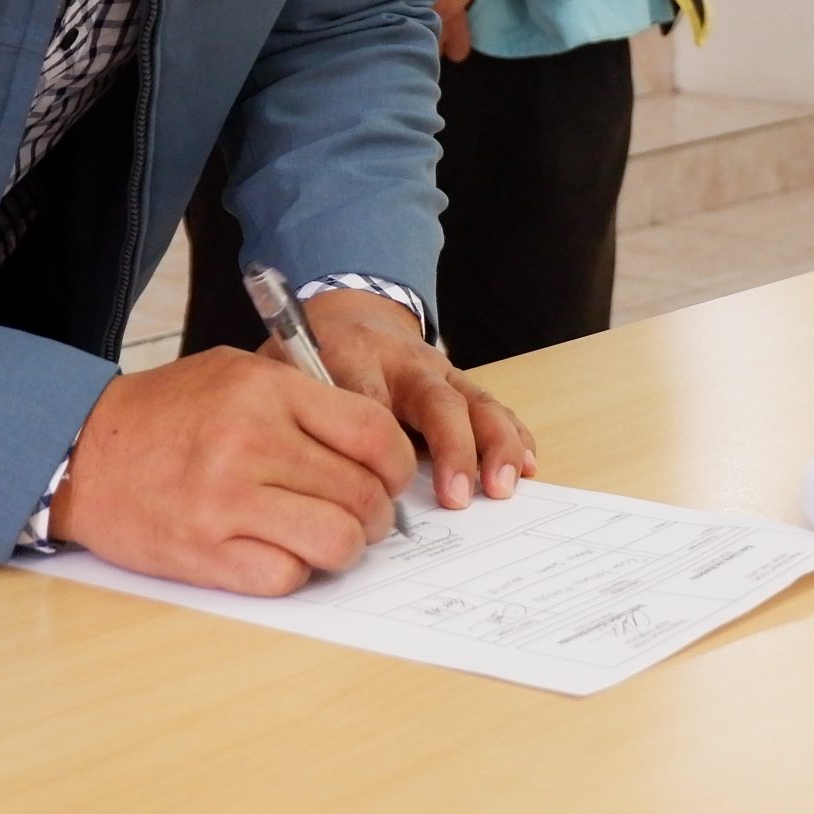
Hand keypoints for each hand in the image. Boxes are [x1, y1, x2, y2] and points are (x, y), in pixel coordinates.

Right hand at [45, 347, 416, 595]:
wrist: (83, 451)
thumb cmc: (168, 411)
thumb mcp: (238, 373)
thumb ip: (305, 397)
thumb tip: (376, 444)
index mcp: (266, 391)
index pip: (373, 434)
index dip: (396, 464)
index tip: (389, 476)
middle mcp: (250, 443)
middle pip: (361, 493)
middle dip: (376, 513)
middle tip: (362, 515)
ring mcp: (226, 502)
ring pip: (336, 541)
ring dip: (345, 548)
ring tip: (329, 538)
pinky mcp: (205, 553)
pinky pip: (287, 576)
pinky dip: (296, 571)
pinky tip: (282, 552)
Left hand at [301, 289, 537, 509]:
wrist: (348, 316)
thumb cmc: (315, 357)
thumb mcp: (285, 369)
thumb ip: (288, 406)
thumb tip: (293, 472)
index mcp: (353, 357)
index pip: (367, 395)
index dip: (379, 437)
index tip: (382, 484)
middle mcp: (405, 364)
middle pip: (435, 401)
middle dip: (451, 448)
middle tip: (456, 497)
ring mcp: (440, 373)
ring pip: (476, 402)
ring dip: (494, 445)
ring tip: (502, 485)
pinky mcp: (461, 385)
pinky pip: (494, 408)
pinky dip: (515, 436)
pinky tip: (527, 466)